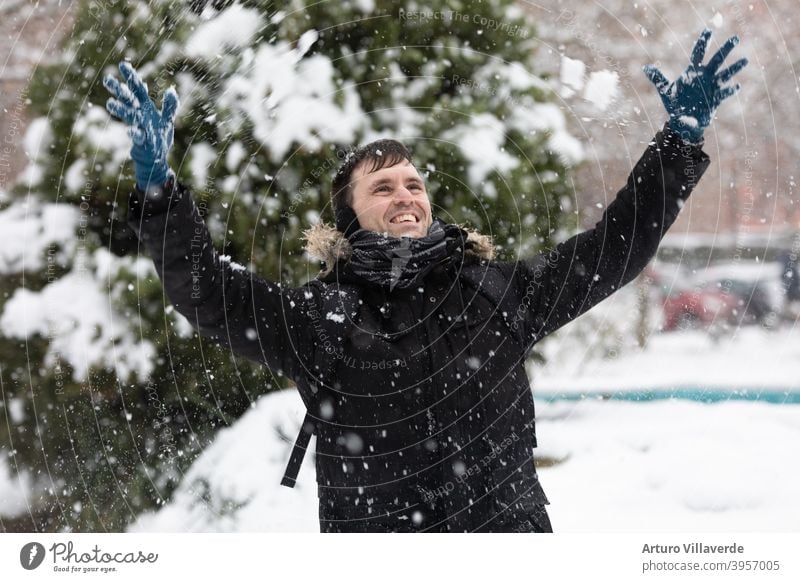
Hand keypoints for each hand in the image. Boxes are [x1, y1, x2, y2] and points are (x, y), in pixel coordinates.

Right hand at [103, 62, 178, 190]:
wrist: (156, 157)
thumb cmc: (159, 137)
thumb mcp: (167, 120)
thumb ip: (170, 106)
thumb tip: (171, 90)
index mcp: (146, 108)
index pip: (138, 89)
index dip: (131, 77)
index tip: (122, 64)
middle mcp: (140, 115)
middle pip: (129, 100)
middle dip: (119, 90)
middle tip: (107, 80)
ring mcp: (139, 127)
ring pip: (129, 116)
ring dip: (120, 110)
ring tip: (110, 104)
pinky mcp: (142, 141)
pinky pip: (138, 136)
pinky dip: (135, 133)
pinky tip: (131, 131)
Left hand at [644, 28, 747, 143]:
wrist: (683, 123)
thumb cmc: (675, 105)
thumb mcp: (666, 91)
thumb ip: (658, 78)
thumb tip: (645, 68)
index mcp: (692, 73)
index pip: (698, 54)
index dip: (703, 42)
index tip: (709, 31)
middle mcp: (705, 77)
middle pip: (717, 60)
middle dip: (725, 49)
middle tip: (735, 38)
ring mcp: (712, 87)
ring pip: (725, 74)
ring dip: (734, 68)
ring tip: (744, 61)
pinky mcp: (715, 100)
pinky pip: (724, 93)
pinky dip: (730, 90)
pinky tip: (736, 86)